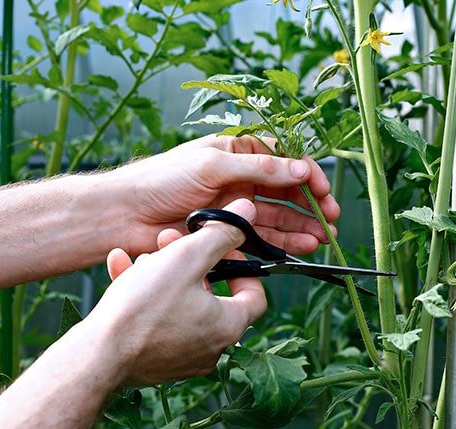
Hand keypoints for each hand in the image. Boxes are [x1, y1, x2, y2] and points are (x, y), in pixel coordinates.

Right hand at [88, 199, 265, 384]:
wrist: (95, 356)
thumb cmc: (144, 308)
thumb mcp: (187, 258)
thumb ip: (221, 233)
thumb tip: (248, 211)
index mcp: (228, 326)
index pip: (255, 295)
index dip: (242, 266)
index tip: (222, 250)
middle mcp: (211, 347)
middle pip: (211, 295)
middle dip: (190, 263)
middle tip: (171, 243)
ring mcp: (183, 358)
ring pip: (180, 305)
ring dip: (163, 275)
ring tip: (143, 257)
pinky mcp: (154, 362)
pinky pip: (157, 322)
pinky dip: (144, 296)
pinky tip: (121, 268)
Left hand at [111, 134, 339, 256]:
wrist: (123, 215)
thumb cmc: (162, 180)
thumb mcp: (213, 165)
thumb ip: (259, 168)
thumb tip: (301, 167)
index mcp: (237, 153)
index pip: (283, 160)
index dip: (307, 174)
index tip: (323, 191)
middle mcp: (240, 179)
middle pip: (286, 191)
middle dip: (310, 205)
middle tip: (331, 220)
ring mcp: (236, 208)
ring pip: (278, 217)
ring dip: (301, 227)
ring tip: (321, 239)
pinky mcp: (228, 234)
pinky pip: (263, 238)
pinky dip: (283, 243)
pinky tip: (301, 248)